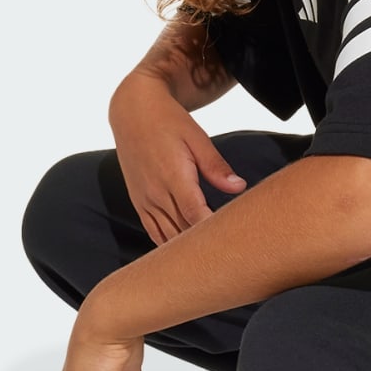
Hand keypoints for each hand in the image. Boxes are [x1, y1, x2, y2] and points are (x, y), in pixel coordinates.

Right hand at [108, 77, 245, 245]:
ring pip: (167, 237)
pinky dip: (168, 246)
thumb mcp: (197, 137)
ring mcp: (145, 201)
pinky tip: (184, 253)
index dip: (214, 232)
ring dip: (186, 250)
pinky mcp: (139, 203)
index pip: (196, 215)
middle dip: (205, 245)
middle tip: (230, 254)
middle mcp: (156, 193)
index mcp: (174, 177)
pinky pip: (153, 233)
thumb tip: (238, 187)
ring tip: (210, 259)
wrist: (132, 112)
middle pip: (183, 232)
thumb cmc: (168, 121)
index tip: (234, 240)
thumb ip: (216, 166)